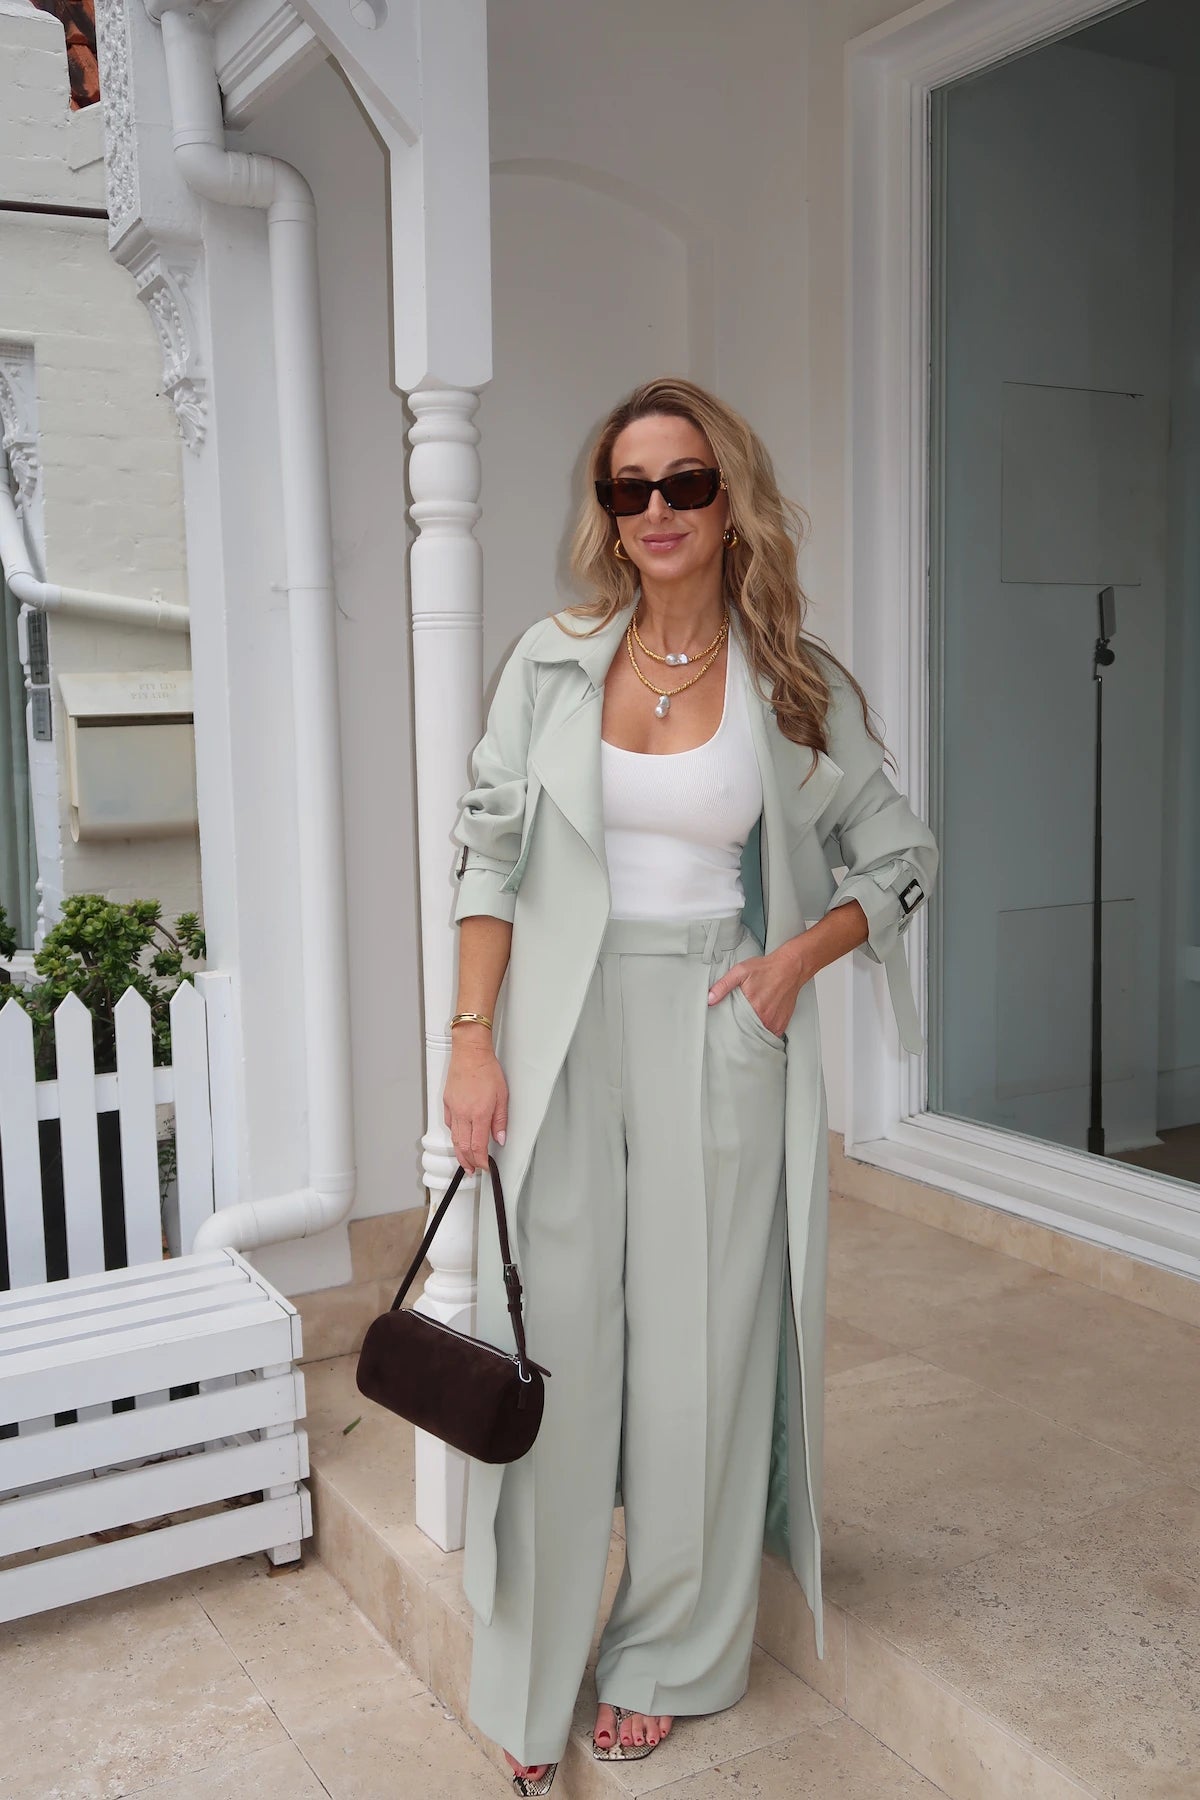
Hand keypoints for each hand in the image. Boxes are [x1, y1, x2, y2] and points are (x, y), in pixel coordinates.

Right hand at [444, 1031, 508, 1171]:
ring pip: (454, 1138)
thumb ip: (500, 1120)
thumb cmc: (486, 1070)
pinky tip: (459, 1137)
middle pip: (463, 1146)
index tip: (484, 1167)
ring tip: (464, 1161)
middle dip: (468, 1162)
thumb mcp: (502, 1095)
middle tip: (472, 1170)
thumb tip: (500, 1138)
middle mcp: (464, 1114)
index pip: (478, 1146)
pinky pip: (450, 1124)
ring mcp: (453, 1109)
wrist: (470, 1053)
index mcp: (478, 1114)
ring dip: (459, 1152)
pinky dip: (454, 1135)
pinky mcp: (447, 1103)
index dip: (480, 1161)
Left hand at [706, 943, 808, 1038]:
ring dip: (751, 1034)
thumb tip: (709, 998)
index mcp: (753, 1006)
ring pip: (758, 1036)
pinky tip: (758, 1027)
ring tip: (744, 1029)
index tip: (723, 1029)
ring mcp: (774, 1022)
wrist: (790, 968)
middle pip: (746, 1033)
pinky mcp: (782, 1024)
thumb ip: (723, 985)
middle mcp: (765, 1017)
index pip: (735, 1026)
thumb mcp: (740, 971)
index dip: (728, 1028)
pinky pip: (770, 1035)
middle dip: (739, 1032)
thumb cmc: (766, 968)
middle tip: (732, 1029)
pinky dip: (763, 1033)